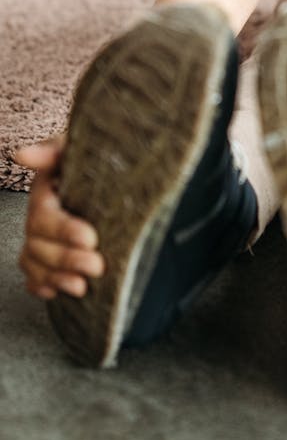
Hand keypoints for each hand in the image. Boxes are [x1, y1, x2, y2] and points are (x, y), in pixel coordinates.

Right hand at [15, 139, 103, 299]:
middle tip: (96, 265)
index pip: (44, 215)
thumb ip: (53, 150)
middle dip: (66, 259)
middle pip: (38, 243)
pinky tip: (57, 292)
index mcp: (45, 189)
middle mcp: (38, 215)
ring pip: (34, 263)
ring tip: (82, 286)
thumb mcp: (77, 147)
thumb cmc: (94, 156)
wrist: (111, 169)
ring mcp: (40, 237)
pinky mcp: (47, 255)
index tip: (91, 239)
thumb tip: (22, 155)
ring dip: (56, 277)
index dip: (63, 230)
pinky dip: (42, 286)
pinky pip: (33, 276)